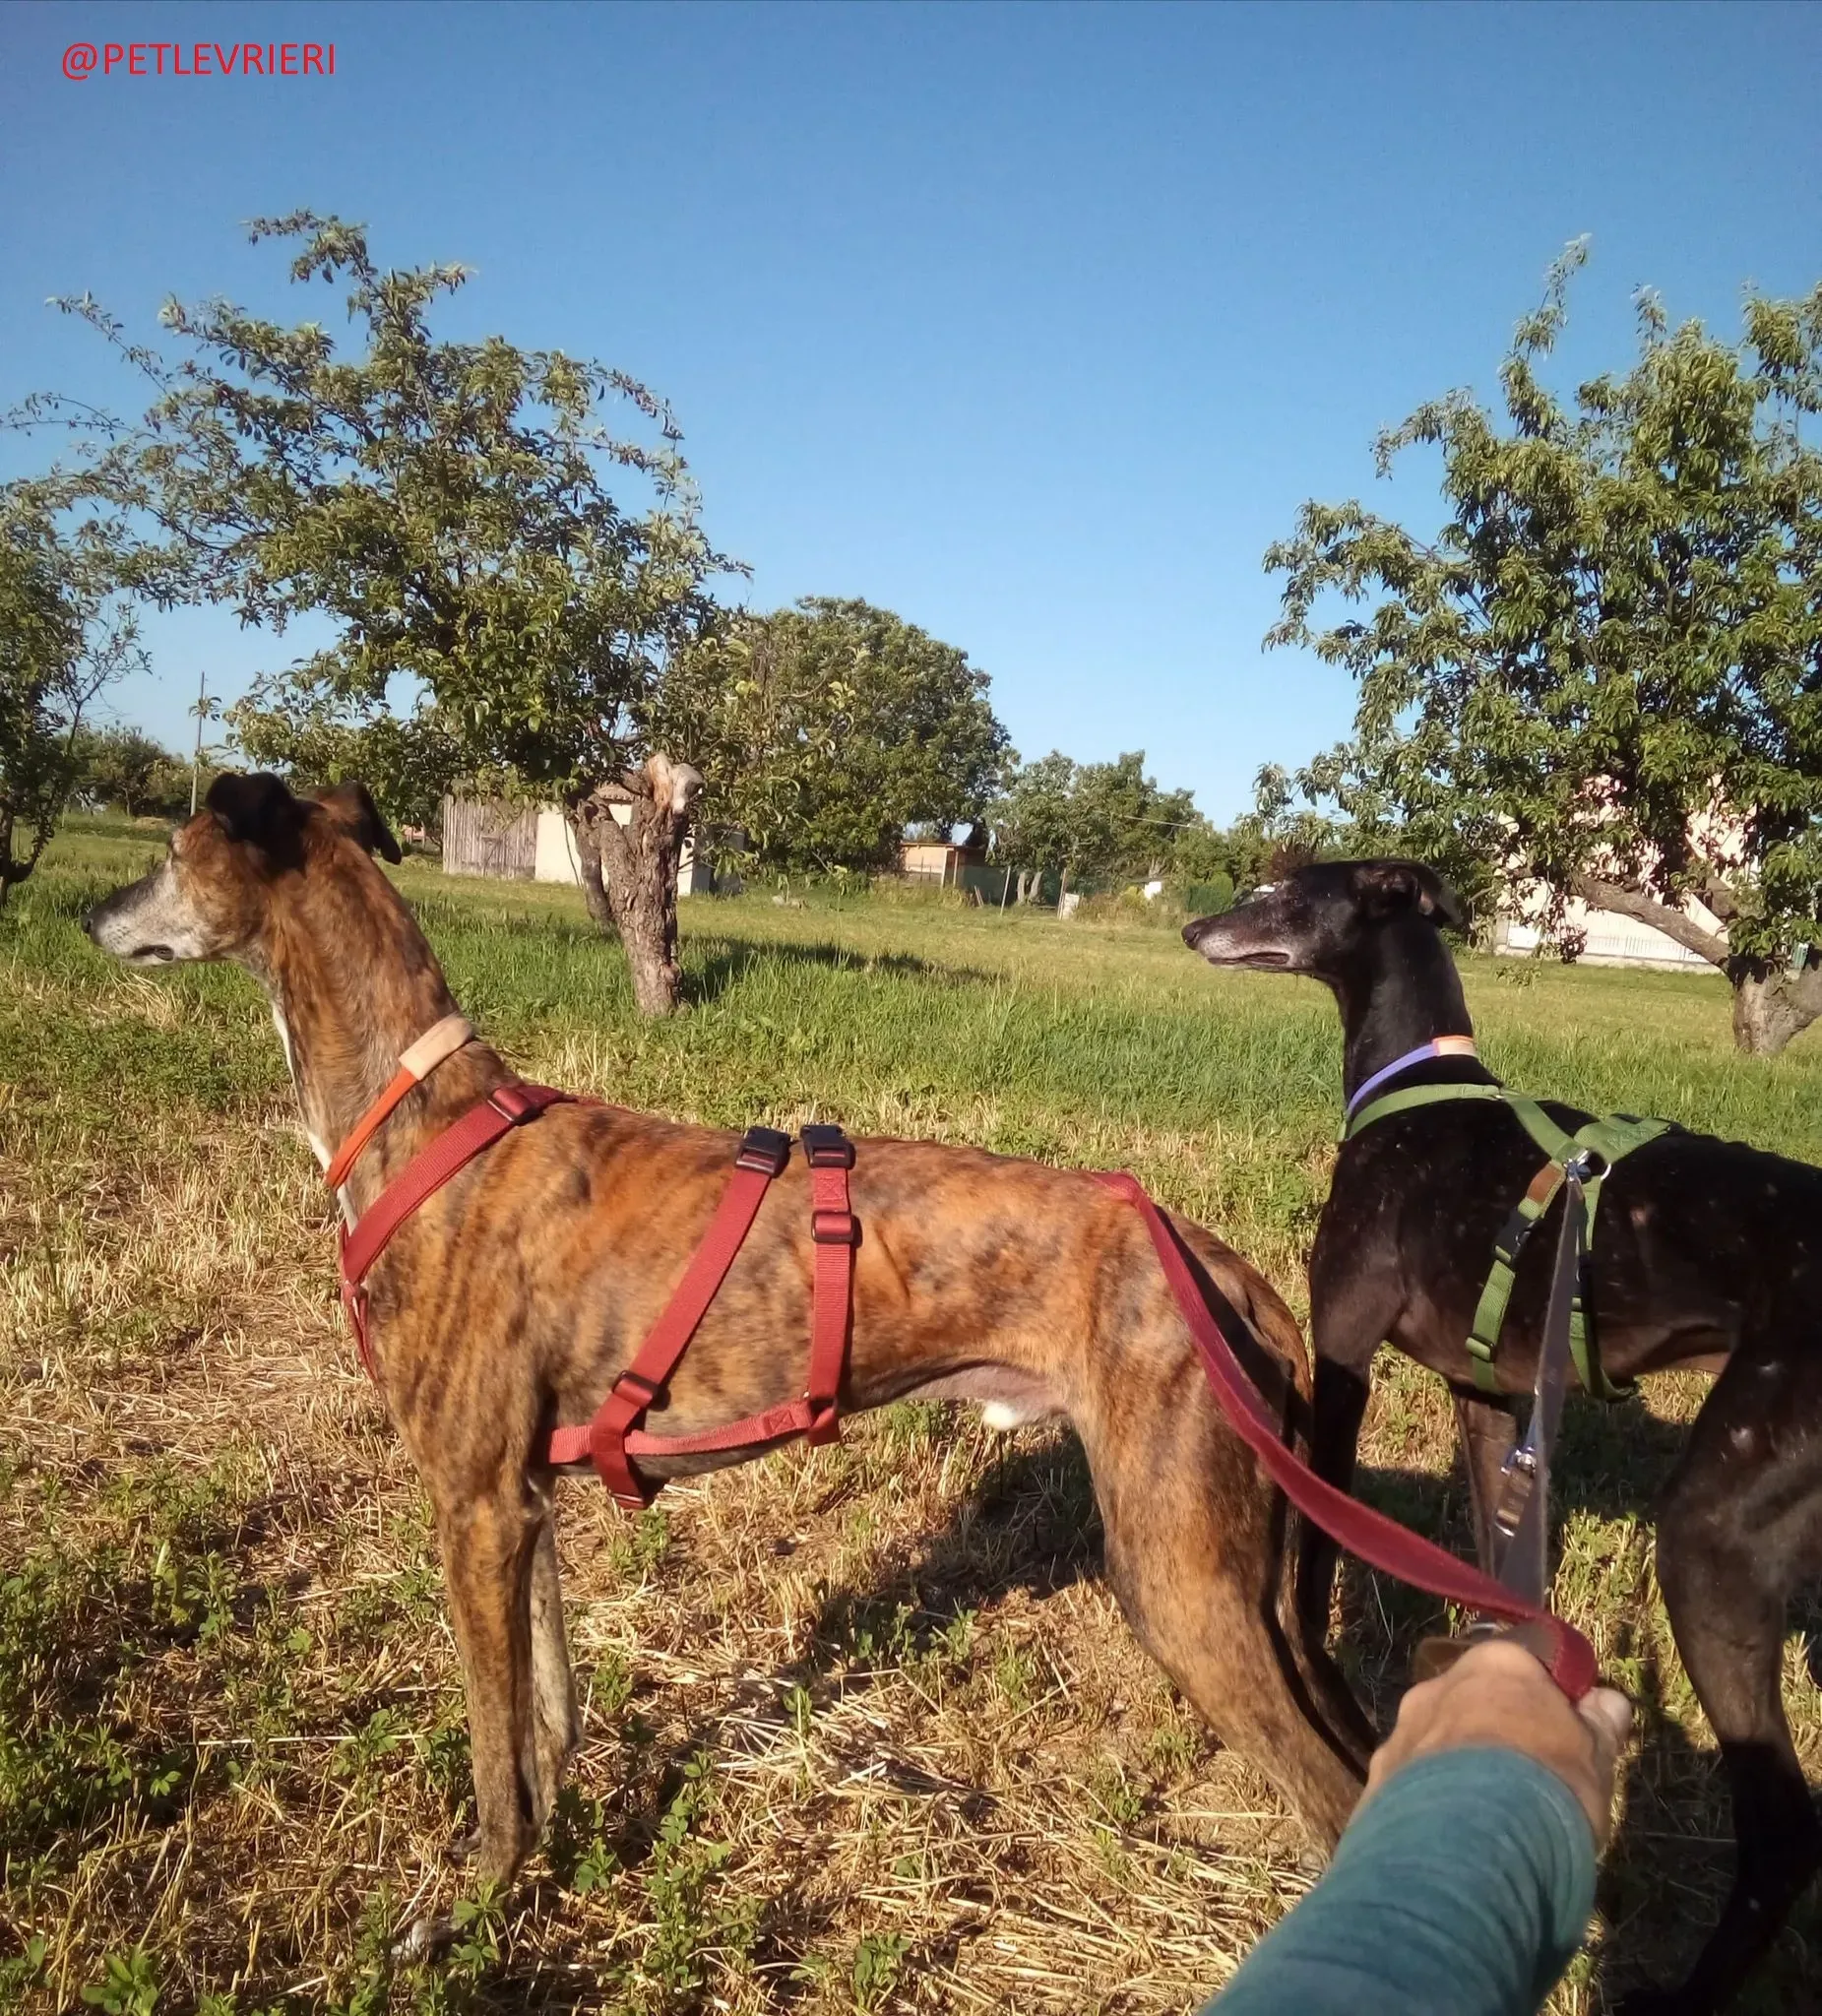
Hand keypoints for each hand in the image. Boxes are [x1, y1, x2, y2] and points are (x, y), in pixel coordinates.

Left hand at [1366, 1637, 1632, 1845]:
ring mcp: (1402, 1726)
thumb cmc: (1547, 1786)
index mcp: (1497, 1664)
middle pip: (1473, 1700)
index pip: (1524, 1666)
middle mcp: (1440, 1682)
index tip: (1561, 1735)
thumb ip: (1599, 1724)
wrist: (1471, 1844)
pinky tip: (1452, 1835)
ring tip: (1487, 1816)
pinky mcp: (1377, 1774)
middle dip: (1493, 1731)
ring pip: (1436, 1739)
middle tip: (1523, 1779)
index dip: (1545, 1701)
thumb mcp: (1594, 1757)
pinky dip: (1429, 1801)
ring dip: (1457, 1765)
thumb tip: (1610, 1700)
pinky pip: (1411, 1781)